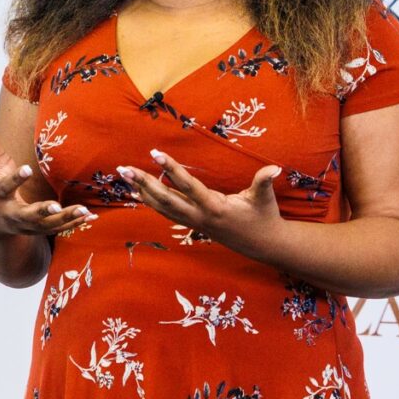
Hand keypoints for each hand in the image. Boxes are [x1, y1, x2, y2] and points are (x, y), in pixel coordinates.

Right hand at [0, 116, 96, 237]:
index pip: (6, 186)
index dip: (16, 178)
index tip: (26, 169)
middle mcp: (12, 214)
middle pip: (27, 214)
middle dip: (41, 211)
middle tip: (55, 206)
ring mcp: (26, 225)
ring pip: (47, 225)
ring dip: (65, 219)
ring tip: (83, 210)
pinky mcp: (39, 231)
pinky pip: (58, 229)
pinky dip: (73, 224)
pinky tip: (89, 216)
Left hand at [115, 148, 285, 257]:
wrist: (263, 245)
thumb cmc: (263, 217)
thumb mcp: (264, 199)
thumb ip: (264, 182)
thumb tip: (275, 168)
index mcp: (215, 208)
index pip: (188, 186)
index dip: (172, 170)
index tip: (155, 153)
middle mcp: (199, 217)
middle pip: (166, 199)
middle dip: (144, 183)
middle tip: (124, 168)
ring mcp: (193, 222)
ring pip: (161, 207)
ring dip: (141, 190)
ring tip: (123, 175)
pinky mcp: (191, 224)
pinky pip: (165, 212)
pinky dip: (149, 202)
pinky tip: (136, 192)